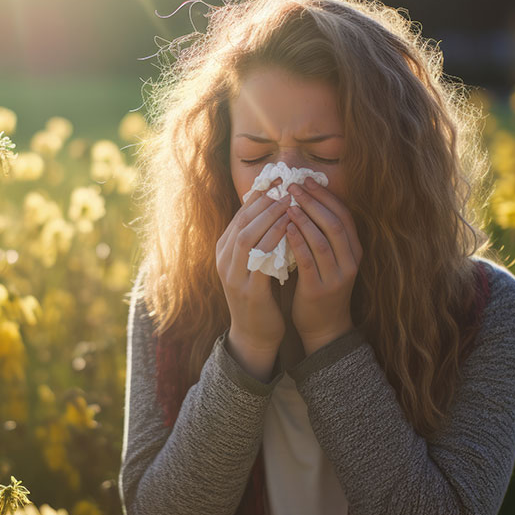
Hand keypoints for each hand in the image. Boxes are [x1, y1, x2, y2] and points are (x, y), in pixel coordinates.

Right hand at [215, 179, 290, 380]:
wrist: (253, 333)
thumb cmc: (259, 294)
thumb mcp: (253, 263)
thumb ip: (258, 239)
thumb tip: (274, 208)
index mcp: (224, 251)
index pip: (239, 215)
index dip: (258, 197)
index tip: (277, 180)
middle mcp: (224, 260)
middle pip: (241, 222)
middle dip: (263, 201)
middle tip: (285, 185)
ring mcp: (233, 276)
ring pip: (247, 236)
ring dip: (268, 217)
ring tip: (289, 202)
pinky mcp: (249, 290)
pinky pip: (260, 259)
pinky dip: (275, 240)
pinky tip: (290, 229)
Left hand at [284, 180, 362, 355]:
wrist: (323, 327)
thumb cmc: (320, 286)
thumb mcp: (328, 259)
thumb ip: (321, 234)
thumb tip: (302, 200)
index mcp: (354, 251)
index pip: (344, 215)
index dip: (326, 196)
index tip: (308, 180)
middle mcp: (350, 261)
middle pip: (335, 223)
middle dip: (314, 201)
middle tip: (294, 186)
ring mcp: (337, 276)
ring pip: (323, 240)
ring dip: (305, 219)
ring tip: (288, 203)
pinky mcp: (319, 289)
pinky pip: (309, 261)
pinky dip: (298, 242)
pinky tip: (285, 229)